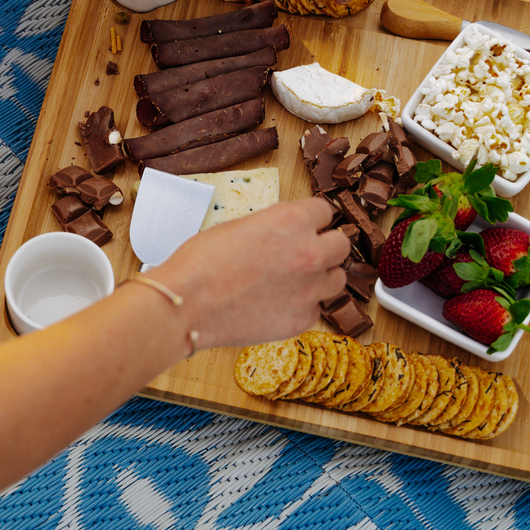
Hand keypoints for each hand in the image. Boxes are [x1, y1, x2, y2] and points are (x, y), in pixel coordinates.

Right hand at [157, 197, 347, 349]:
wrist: (187, 303)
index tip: (308, 226)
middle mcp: (309, 252)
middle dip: (325, 247)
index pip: (325, 211)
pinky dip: (303, 305)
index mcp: (292, 220)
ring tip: (296, 280)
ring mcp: (310, 289)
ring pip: (337, 279)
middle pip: (341, 245)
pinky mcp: (302, 319)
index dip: (312, 219)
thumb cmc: (201, 262)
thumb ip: (273, 227)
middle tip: (306, 253)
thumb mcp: (240, 225)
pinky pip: (316, 308)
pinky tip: (279, 303)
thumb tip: (284, 235)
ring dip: (321, 277)